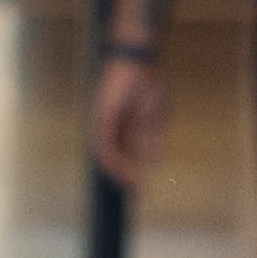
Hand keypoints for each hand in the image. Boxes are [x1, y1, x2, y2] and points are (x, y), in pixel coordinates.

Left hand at [87, 48, 168, 190]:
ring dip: (117, 172)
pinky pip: (104, 145)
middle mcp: (106, 127)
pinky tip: (122, 170)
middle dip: (121, 177)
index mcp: (117, 127)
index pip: (119, 155)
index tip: (136, 188)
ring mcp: (101, 123)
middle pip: (109, 159)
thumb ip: (152, 142)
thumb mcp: (153, 119)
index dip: (127, 172)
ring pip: (105, 156)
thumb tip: (154, 164)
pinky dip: (112, 160)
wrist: (135, 63)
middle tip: (132, 193)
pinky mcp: (101, 118)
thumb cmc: (144, 85)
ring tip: (130, 186)